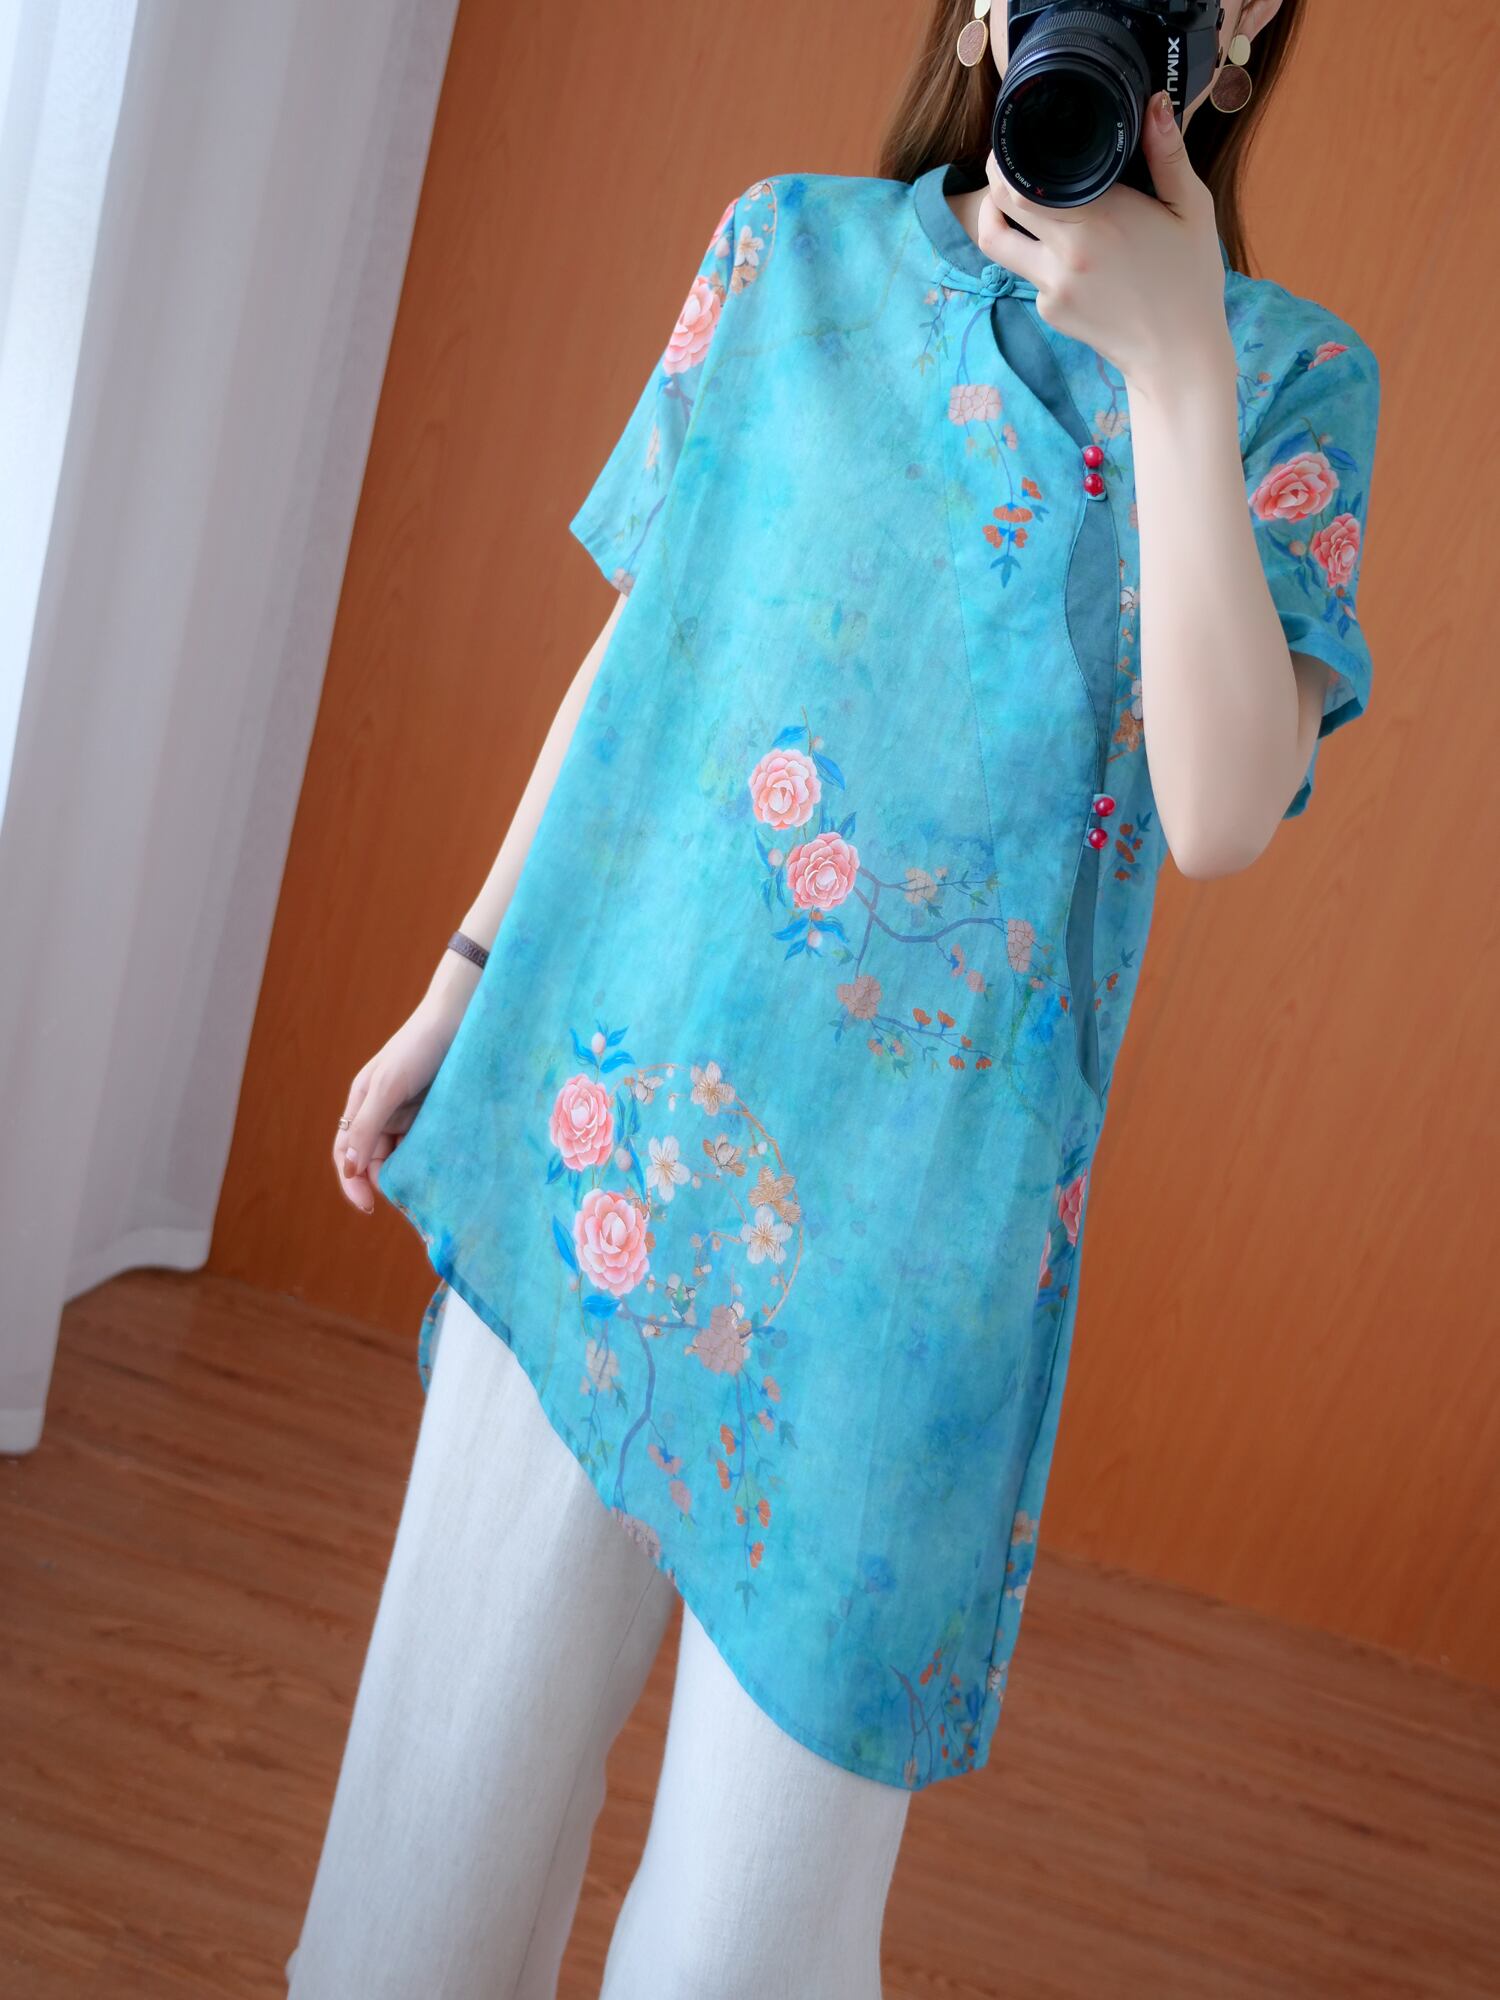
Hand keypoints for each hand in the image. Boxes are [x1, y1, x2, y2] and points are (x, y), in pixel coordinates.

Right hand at [333, 982, 471, 1213]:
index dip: (352, 1180)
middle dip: (383, 1182)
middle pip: (374, 1159)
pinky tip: (441, 1174)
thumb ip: (367, 1126)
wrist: (462, 1018)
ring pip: (403, 1156)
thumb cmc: (419, 1046)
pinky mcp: (437, 1114)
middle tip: (406, 1203)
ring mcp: (411, 1114)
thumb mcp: (389, 1087)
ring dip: (408, 1174)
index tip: (368, 1205)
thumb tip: (348, 1168)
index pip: (346, 1152)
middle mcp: (383, 1112)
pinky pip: (428, 1146)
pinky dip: (430, 1162)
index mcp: (362, 1103)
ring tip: (424, 1194)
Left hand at [976, 90, 1234, 391]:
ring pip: (996, 243)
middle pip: (1001, 204)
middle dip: (996, 178)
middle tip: (1006, 161)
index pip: (1025, 179)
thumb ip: (1168, 154)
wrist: (1177, 354)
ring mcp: (1051, 285)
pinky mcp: (1048, 310)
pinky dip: (1035, 255)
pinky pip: (1026, 272)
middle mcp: (1065, 253)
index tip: (1015, 136)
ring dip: (994, 217)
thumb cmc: (1190, 277)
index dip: (1009, 154)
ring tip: (1009, 200)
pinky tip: (1063, 249)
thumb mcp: (1191, 208)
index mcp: (1098, 218)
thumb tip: (1153, 103)